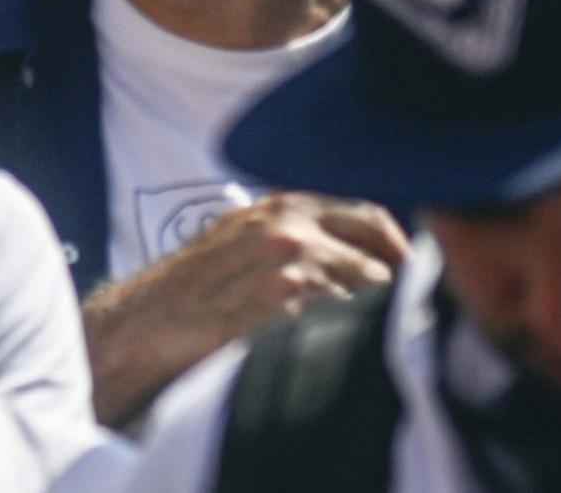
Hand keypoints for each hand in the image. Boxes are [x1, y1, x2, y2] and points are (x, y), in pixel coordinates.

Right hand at [86, 193, 409, 424]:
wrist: (149, 320)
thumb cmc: (197, 284)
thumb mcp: (245, 233)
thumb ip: (298, 229)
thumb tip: (365, 251)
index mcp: (285, 206)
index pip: (371, 218)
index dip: (400, 251)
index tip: (411, 279)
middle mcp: (290, 229)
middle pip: (378, 264)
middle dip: (392, 295)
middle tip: (398, 322)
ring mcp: (287, 270)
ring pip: (366, 301)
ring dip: (367, 325)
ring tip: (354, 343)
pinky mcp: (282, 311)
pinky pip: (340, 330)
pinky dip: (341, 344)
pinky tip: (324, 353)